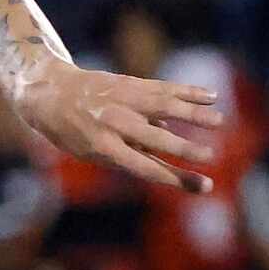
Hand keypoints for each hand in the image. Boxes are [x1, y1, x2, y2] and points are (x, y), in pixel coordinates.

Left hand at [9, 63, 222, 192]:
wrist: (48, 91)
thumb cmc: (70, 132)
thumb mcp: (90, 152)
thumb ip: (128, 153)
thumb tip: (168, 145)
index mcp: (103, 148)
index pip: (146, 168)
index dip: (176, 178)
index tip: (204, 186)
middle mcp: (114, 124)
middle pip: (157, 139)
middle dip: (186, 149)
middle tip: (212, 156)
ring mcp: (122, 101)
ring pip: (164, 107)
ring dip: (194, 113)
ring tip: (219, 120)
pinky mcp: (129, 84)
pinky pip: (163, 88)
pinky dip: (186, 92)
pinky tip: (210, 95)